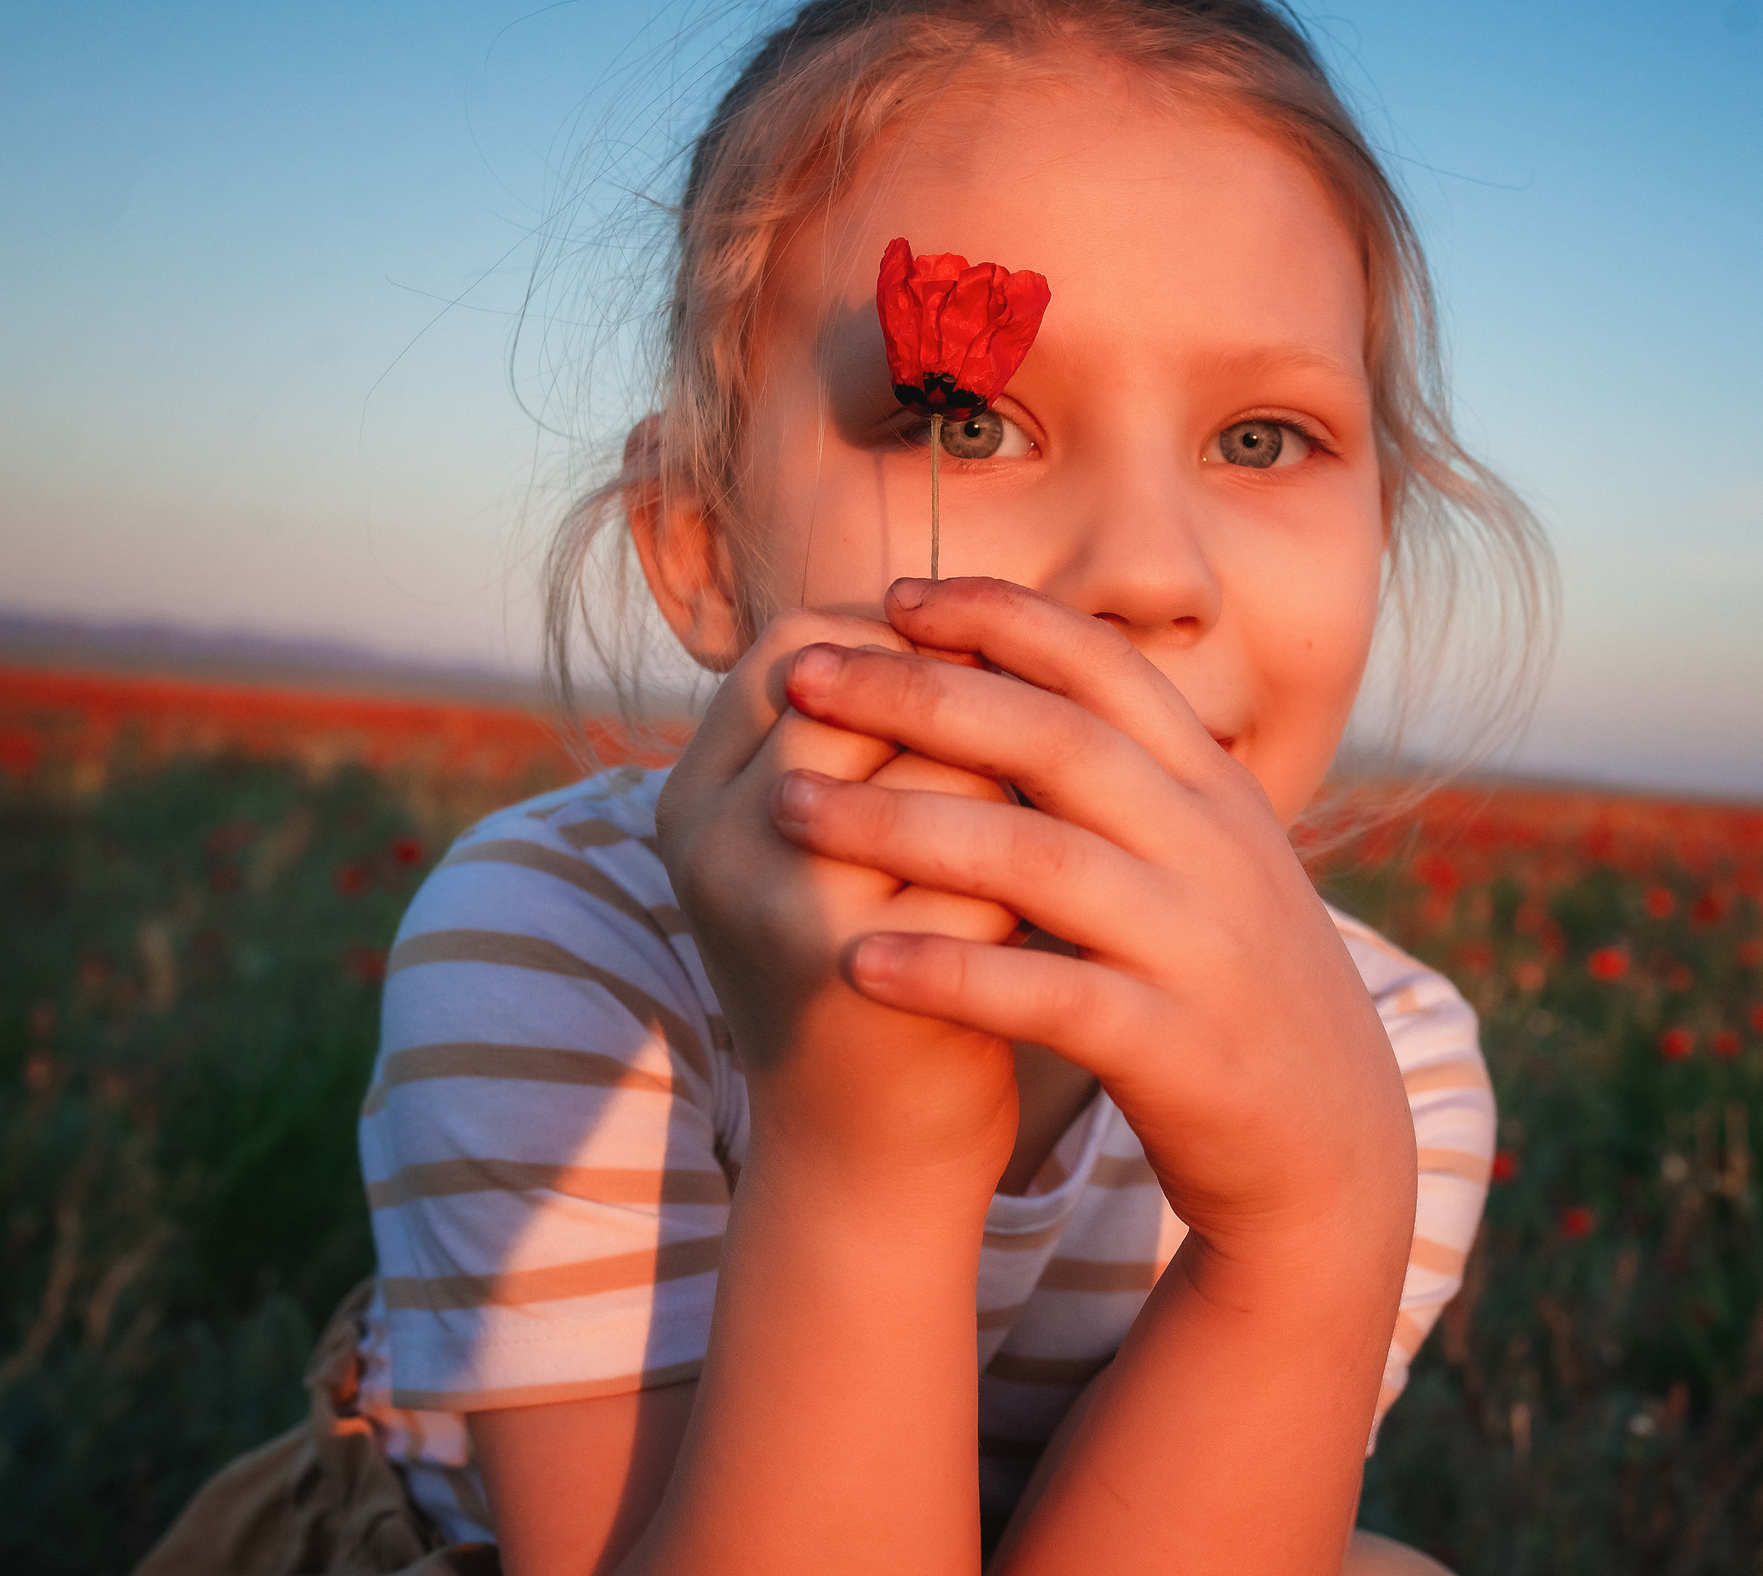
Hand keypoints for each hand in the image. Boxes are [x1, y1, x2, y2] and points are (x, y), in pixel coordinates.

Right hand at [655, 608, 1023, 1187]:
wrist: (870, 1151)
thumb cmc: (879, 966)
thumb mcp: (846, 845)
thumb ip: (878, 740)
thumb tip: (983, 611)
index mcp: (694, 794)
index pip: (802, 644)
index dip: (906, 640)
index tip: (988, 666)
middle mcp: (712, 839)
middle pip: (867, 693)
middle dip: (969, 706)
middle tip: (1039, 737)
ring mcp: (771, 902)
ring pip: (933, 771)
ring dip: (1014, 780)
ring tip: (1058, 807)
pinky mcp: (847, 972)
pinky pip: (976, 869)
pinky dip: (1036, 868)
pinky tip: (1069, 890)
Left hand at [768, 577, 1415, 1256]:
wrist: (1332, 1139)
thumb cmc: (1231, 985)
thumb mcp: (1209, 858)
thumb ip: (1130, 781)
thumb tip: (1009, 693)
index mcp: (1215, 790)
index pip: (1105, 668)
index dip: (999, 618)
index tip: (894, 596)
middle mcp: (1214, 849)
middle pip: (1055, 741)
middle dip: (919, 696)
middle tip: (803, 674)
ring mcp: (1198, 946)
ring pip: (1040, 858)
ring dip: (902, 825)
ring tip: (788, 808)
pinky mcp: (1177, 1047)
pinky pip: (1051, 995)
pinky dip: (954, 973)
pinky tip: (860, 962)